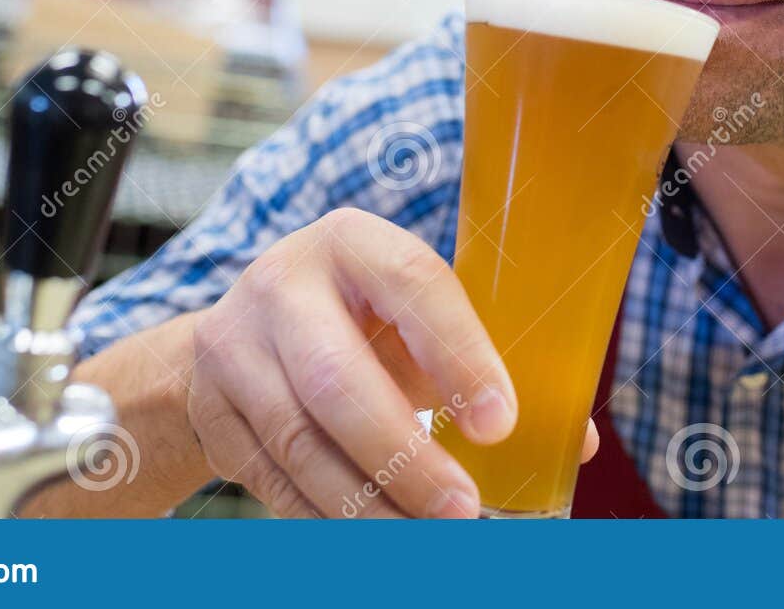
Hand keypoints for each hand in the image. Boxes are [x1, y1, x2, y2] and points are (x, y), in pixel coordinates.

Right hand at [186, 207, 597, 517]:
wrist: (243, 333)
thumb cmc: (359, 321)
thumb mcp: (413, 320)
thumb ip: (484, 368)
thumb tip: (573, 441)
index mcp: (353, 243)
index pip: (413, 286)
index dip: (459, 355)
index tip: (501, 424)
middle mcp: (283, 283)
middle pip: (337, 380)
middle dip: (406, 457)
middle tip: (464, 512)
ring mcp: (235, 346)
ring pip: (300, 441)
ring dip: (368, 503)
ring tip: (425, 540)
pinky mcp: (210, 407)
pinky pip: (274, 478)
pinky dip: (328, 517)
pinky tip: (375, 538)